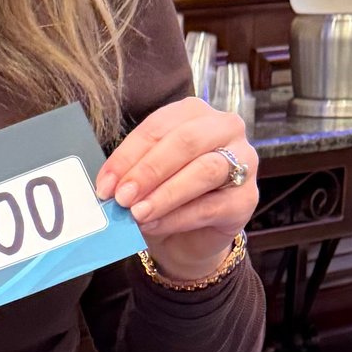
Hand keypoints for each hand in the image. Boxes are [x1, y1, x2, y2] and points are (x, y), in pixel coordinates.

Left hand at [95, 98, 258, 280]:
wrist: (187, 237)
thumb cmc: (163, 197)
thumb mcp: (142, 179)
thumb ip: (129, 174)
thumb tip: (108, 184)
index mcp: (194, 113)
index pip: (159, 126)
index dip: (128, 155)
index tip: (104, 184)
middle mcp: (224, 129)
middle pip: (186, 141)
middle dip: (148, 170)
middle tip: (121, 197)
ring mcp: (243, 161)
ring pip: (205, 170)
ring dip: (165, 194)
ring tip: (137, 214)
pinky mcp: (247, 198)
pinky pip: (211, 205)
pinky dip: (178, 217)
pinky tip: (154, 226)